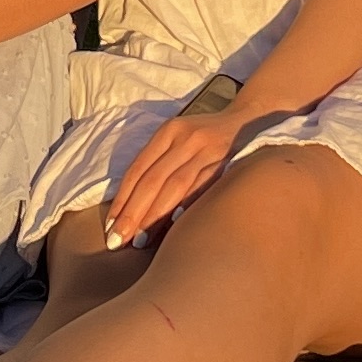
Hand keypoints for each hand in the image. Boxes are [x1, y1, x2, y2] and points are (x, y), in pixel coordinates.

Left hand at [105, 108, 245, 245]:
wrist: (251, 120)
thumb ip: (160, 164)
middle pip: (152, 179)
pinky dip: (187, 206)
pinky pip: (203, 187)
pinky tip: (174, 226)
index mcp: (169, 131)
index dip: (122, 199)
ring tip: (140, 241)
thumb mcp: (180, 139)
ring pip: (175, 186)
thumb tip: (131, 206)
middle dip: (133, 213)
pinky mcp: (228, 161)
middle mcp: (185, 138)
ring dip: (155, 216)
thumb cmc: (207, 137)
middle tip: (118, 240)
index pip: (138, 169)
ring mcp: (208, 149)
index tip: (110, 227)